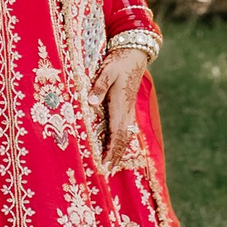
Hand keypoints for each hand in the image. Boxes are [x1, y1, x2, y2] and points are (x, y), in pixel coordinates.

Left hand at [91, 44, 149, 168]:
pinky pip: (126, 129)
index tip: (105, 164)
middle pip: (122, 140)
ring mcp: (129, 110)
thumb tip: (90, 101)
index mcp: (120, 105)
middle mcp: (126, 111)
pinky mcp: (128, 107)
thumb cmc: (119, 62)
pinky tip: (117, 147)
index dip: (111, 151)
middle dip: (115, 157)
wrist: (135, 54)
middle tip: (107, 172)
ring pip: (125, 136)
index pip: (117, 134)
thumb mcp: (107, 71)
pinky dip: (121, 141)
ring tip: (112, 166)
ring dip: (118, 151)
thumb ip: (98, 86)